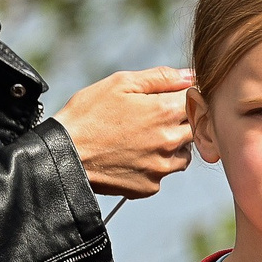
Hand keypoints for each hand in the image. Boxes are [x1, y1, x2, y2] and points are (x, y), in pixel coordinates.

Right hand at [54, 66, 194, 197]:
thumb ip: (161, 77)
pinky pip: (164, 172)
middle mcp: (169, 141)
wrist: (63, 155)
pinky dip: (155, 164)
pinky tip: (133, 156)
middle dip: (182, 120)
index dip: (188, 95)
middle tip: (154, 117)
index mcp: (165, 111)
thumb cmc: (88, 114)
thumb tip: (191, 75)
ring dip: (173, 145)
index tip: (174, 97)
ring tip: (143, 138)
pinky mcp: (151, 186)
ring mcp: (162, 166)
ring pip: (184, 153)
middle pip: (196, 128)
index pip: (198, 99)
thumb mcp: (120, 83)